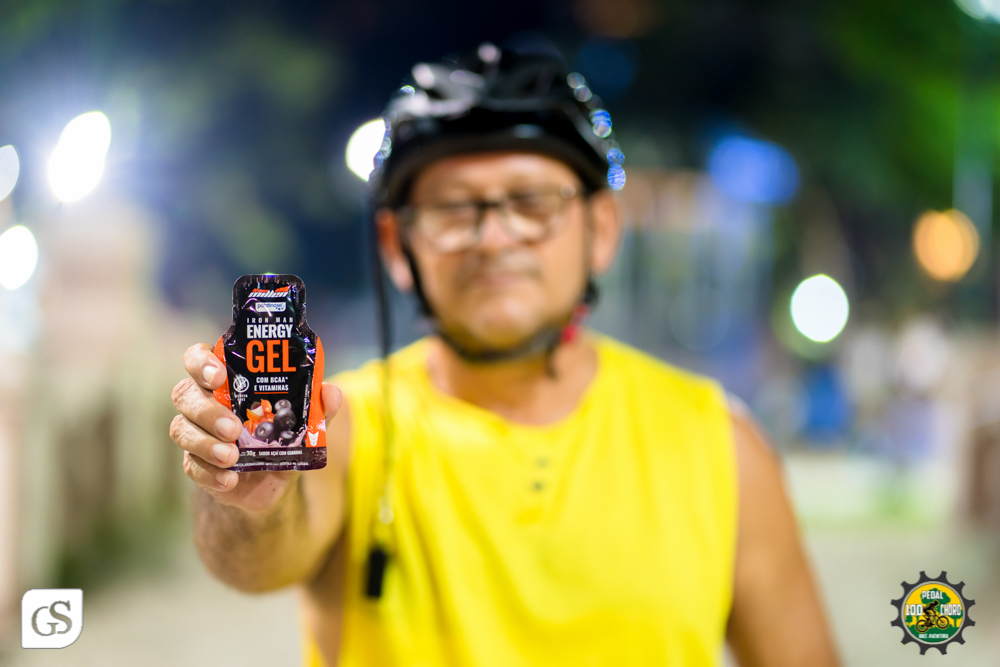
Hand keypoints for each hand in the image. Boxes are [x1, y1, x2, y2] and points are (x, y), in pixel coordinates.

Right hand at [170, 343, 342, 513]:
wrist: (274, 480)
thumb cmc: (284, 435)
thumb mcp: (306, 422)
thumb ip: (320, 406)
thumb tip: (330, 392)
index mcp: (226, 381)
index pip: (198, 359)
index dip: (202, 362)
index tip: (220, 375)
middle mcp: (204, 402)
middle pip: (185, 394)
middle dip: (207, 410)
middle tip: (234, 427)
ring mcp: (196, 434)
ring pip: (181, 430)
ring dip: (206, 443)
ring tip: (233, 456)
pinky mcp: (196, 464)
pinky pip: (191, 467)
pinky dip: (210, 474)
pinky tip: (230, 480)